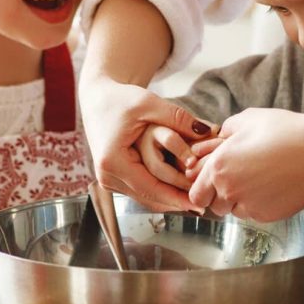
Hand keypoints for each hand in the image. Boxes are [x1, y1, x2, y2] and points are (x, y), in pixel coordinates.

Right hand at [78, 74, 213, 209]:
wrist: (97, 99)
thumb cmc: (120, 100)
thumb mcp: (150, 105)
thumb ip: (178, 119)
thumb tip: (207, 131)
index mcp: (113, 161)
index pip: (150, 189)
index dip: (176, 197)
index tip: (199, 203)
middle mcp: (107, 175)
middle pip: (148, 197)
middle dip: (176, 201)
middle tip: (204, 204)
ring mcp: (108, 179)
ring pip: (144, 197)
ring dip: (169, 198)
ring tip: (196, 198)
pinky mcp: (113, 178)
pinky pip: (140, 190)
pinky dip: (160, 191)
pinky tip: (180, 191)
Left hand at [186, 108, 303, 221]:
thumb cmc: (283, 131)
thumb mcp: (248, 119)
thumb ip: (226, 130)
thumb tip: (220, 137)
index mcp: (218, 166)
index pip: (196, 194)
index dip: (203, 190)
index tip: (212, 185)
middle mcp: (228, 189)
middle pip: (215, 206)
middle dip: (223, 197)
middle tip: (240, 181)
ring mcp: (248, 205)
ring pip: (235, 212)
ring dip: (241, 202)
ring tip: (259, 183)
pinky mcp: (266, 215)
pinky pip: (255, 214)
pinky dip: (260, 205)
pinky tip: (272, 188)